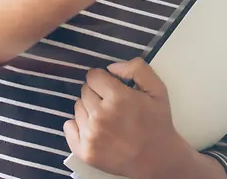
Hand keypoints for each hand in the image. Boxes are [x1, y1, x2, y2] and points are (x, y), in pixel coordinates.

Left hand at [64, 58, 190, 178]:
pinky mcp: (85, 151)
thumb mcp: (157, 89)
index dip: (102, 79)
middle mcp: (100, 115)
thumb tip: (111, 67)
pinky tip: (93, 129)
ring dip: (89, 109)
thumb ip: (136, 68)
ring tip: (106, 119)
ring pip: (78, 108)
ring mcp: (91, 135)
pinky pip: (69, 127)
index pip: (93, 76)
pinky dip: (77, 125)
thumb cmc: (157, 122)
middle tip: (111, 105)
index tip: (110, 87)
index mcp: (117, 97)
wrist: (157, 159)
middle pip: (84, 91)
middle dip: (96, 94)